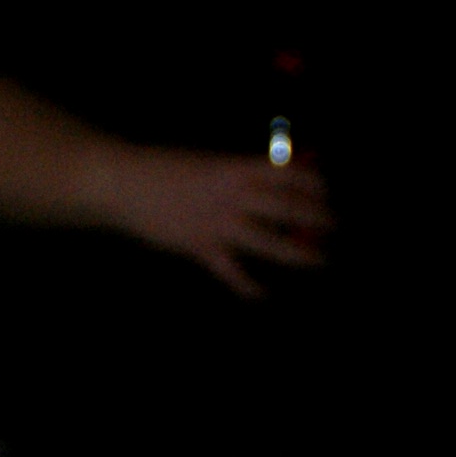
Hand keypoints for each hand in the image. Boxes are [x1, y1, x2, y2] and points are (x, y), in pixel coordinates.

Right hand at [93, 147, 331, 296]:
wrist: (120, 183)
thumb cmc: (161, 167)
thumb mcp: (205, 162)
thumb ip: (239, 171)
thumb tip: (276, 173)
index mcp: (234, 169)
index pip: (288, 174)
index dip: (314, 182)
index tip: (326, 190)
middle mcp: (232, 197)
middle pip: (287, 208)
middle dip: (316, 218)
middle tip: (335, 226)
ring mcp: (217, 223)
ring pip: (269, 241)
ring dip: (299, 253)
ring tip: (321, 259)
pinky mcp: (199, 247)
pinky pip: (231, 271)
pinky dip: (248, 285)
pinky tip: (263, 295)